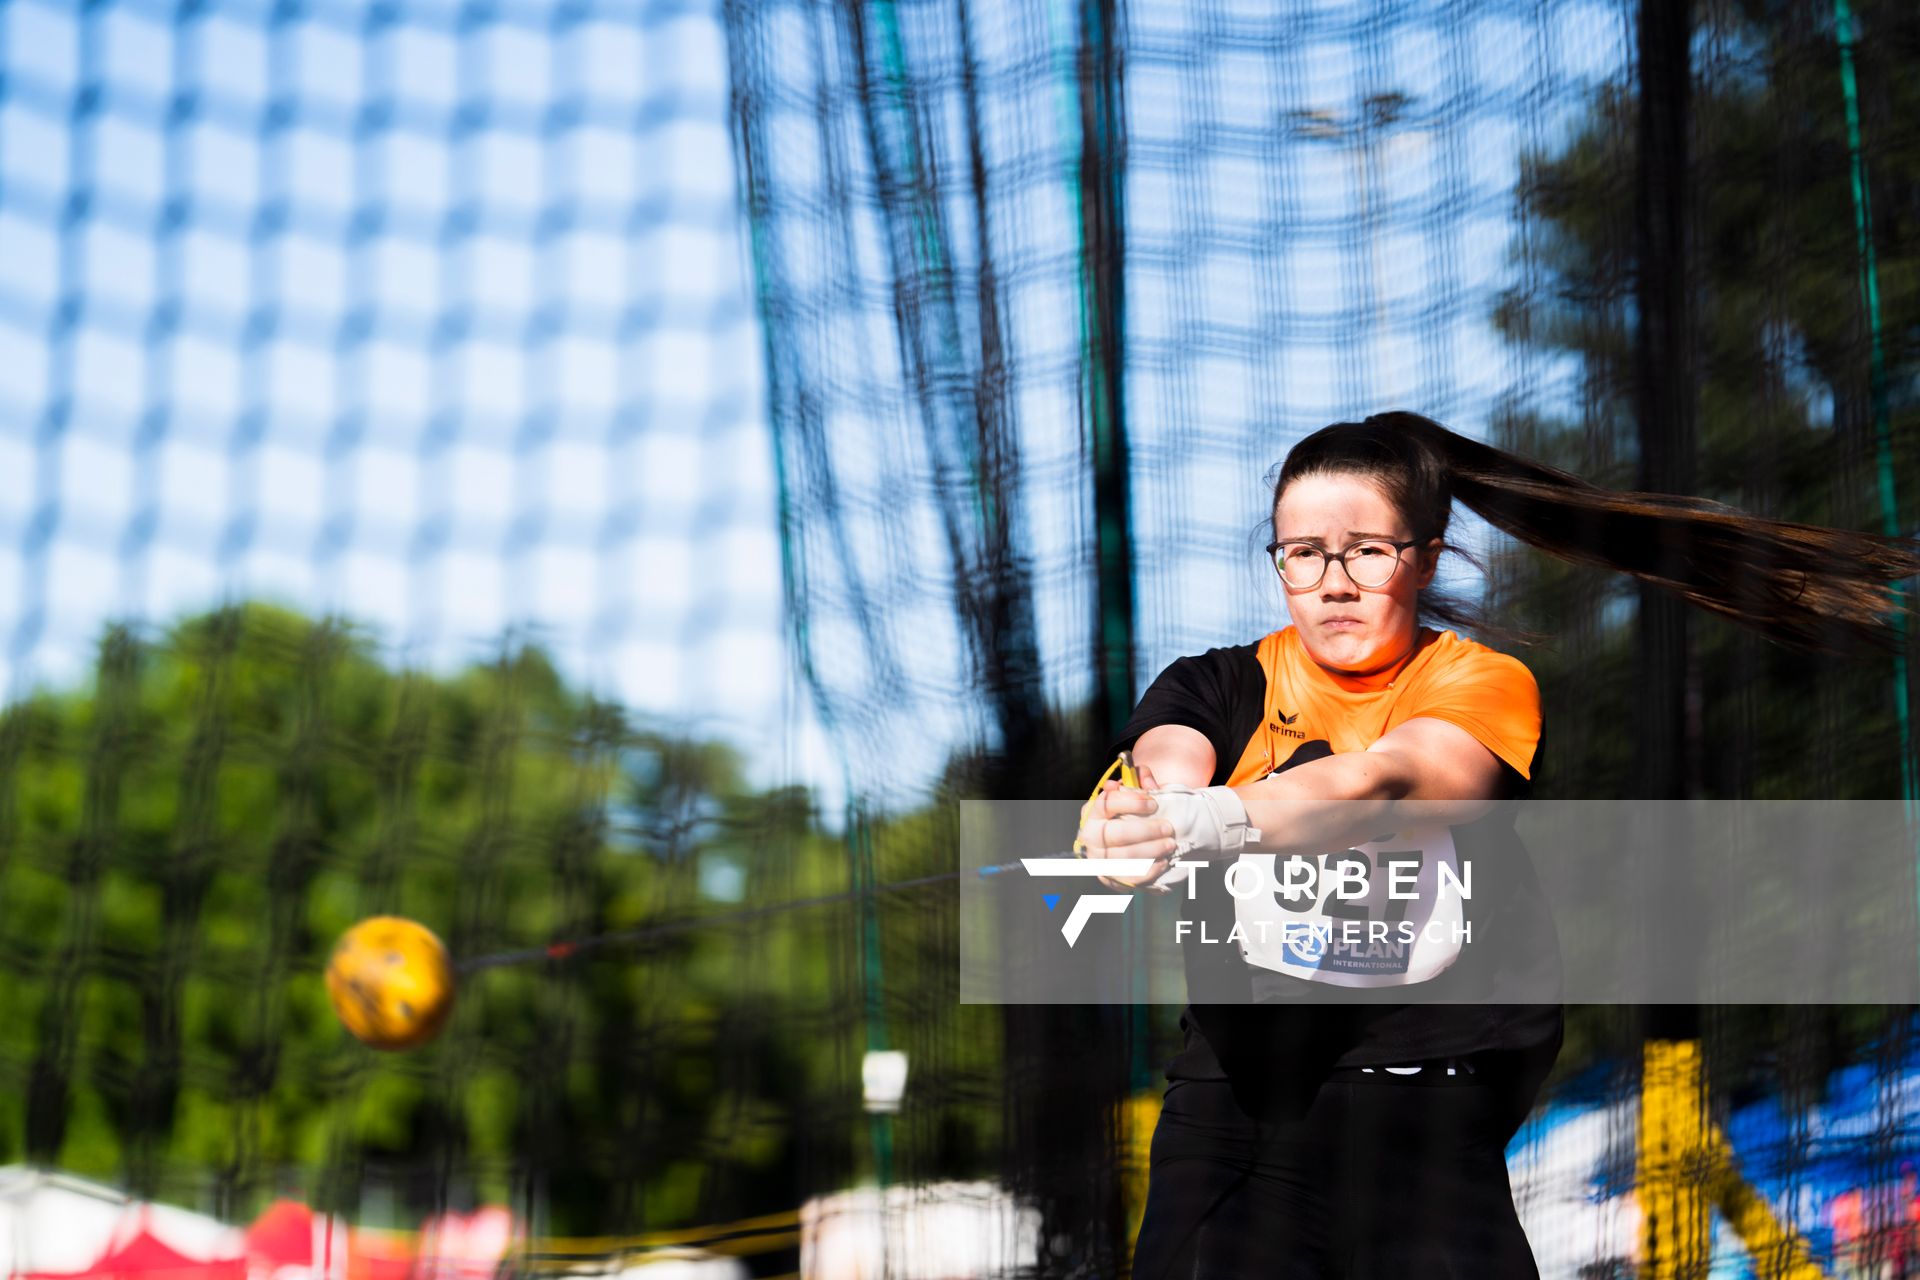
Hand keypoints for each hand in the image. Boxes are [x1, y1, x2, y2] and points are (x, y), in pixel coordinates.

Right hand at [1078, 764, 1178, 890]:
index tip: (1153, 803)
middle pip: (1114, 834)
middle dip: (1145, 831)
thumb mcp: (1134, 796)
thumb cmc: (1130, 816)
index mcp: (1093, 812)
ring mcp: (1098, 859)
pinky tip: (1163, 862)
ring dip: (1150, 851)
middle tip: (1168, 828)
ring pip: (1122, 858)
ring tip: (1170, 844)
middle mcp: (1090, 836)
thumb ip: (1140, 782)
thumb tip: (1145, 777)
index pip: (1106, 804)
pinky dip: (1148, 871)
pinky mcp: (1109, 878)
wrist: (1123, 846)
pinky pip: (1128, 878)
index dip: (1130, 802)